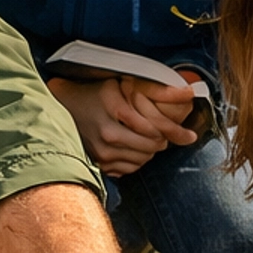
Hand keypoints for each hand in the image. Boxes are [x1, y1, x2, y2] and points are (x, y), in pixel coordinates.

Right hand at [49, 74, 197, 177]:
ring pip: (142, 159)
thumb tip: (187, 92)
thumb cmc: (96, 93)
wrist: (64, 107)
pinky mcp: (98, 163)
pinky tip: (135, 149)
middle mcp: (106, 131)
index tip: (180, 131)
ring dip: (150, 151)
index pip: (152, 126)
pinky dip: (138, 161)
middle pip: (150, 145)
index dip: (170, 130)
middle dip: (162, 141)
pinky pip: (130, 168)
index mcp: (113, 107)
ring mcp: (101, 150)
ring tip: (148, 140)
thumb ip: (154, 88)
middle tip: (163, 134)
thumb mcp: (122, 83)